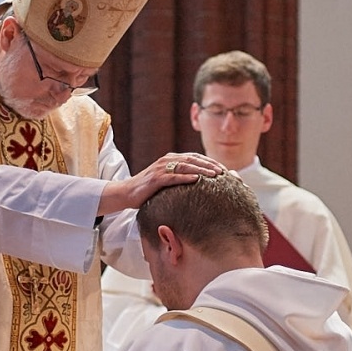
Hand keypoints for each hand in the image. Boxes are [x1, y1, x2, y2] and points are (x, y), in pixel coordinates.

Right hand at [97, 153, 224, 215]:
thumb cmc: (149, 190)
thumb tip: (200, 186)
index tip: (225, 170)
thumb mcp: (167, 182)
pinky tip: (196, 180)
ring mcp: (160, 169)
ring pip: (185, 166)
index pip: (195, 157)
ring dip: (201, 169)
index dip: (211, 162)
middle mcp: (166, 160)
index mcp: (171, 159)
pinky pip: (172, 177)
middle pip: (193, 159)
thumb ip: (180, 179)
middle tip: (224, 172)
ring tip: (214, 175)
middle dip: (210, 165)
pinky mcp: (154, 179)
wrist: (126, 193)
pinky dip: (185, 177)